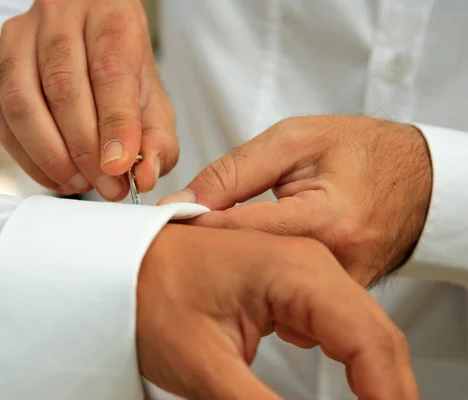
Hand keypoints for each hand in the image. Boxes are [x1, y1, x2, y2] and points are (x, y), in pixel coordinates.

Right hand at [0, 0, 176, 198]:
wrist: (83, 34)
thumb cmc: (118, 66)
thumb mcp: (152, 96)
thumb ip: (157, 138)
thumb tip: (146, 176)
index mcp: (108, 16)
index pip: (109, 69)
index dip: (115, 123)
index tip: (120, 165)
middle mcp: (58, 19)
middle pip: (63, 86)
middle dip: (85, 149)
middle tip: (106, 185)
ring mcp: (18, 41)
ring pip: (22, 102)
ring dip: (51, 156)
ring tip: (80, 182)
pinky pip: (0, 120)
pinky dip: (27, 158)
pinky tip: (54, 175)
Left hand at [137, 224, 417, 399]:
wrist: (121, 263)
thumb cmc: (148, 290)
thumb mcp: (205, 365)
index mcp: (298, 271)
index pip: (371, 343)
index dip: (388, 397)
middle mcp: (310, 265)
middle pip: (378, 339)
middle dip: (387, 392)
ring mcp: (303, 274)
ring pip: (364, 335)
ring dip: (374, 381)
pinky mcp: (290, 289)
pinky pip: (339, 330)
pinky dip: (352, 366)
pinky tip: (349, 392)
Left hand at [159, 116, 432, 285]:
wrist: (417, 176)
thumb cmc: (359, 149)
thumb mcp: (294, 140)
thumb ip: (235, 172)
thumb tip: (184, 199)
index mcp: (323, 216)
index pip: (239, 229)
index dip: (195, 226)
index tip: (163, 225)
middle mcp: (336, 258)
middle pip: (251, 267)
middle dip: (211, 253)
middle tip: (179, 238)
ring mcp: (342, 282)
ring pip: (269, 289)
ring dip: (239, 268)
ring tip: (220, 247)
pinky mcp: (343, 293)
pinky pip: (293, 299)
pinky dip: (268, 281)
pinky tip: (256, 260)